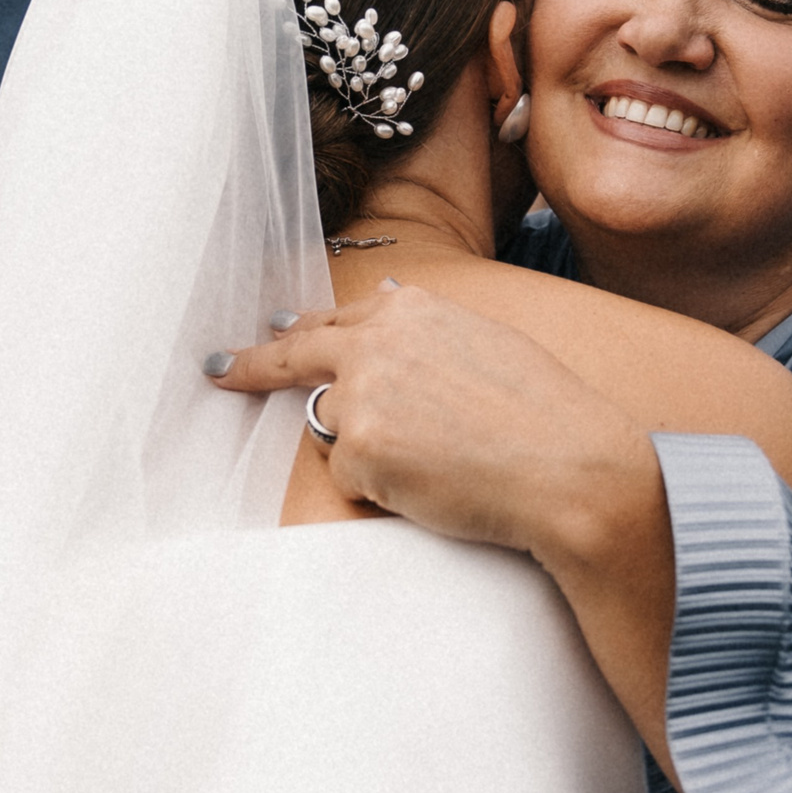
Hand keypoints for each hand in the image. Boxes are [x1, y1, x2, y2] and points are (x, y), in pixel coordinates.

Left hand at [208, 281, 654, 569]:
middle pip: (297, 353)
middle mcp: (377, 342)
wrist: (572, 470)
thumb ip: (426, 328)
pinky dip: (382, 489)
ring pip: (334, 428)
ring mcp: (362, 394)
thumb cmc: (545, 415)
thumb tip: (383, 304)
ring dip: (368, 450)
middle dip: (252, 364)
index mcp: (412, 309)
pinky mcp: (358, 450)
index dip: (301, 329)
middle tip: (219, 369)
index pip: (338, 318)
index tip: (271, 328)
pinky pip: (351, 477)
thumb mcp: (487, 341)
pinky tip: (432, 486)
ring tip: (437, 462)